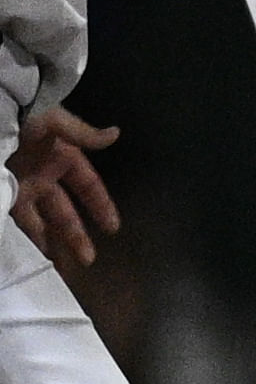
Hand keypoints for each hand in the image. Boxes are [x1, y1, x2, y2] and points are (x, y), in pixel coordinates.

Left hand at [10, 105, 120, 268]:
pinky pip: (15, 219)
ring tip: (59, 267)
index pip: (87, 184)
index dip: (101, 205)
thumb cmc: (22, 116)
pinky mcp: (1, 192)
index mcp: (61, 156)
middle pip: (64, 210)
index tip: (113, 228)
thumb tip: (115, 134)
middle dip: (76, 235)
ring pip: (39, 221)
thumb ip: (83, 134)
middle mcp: (43, 175)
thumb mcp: (52, 120)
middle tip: (87, 260)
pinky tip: (33, 254)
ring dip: (49, 242)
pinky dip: (25, 236)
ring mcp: (20, 186)